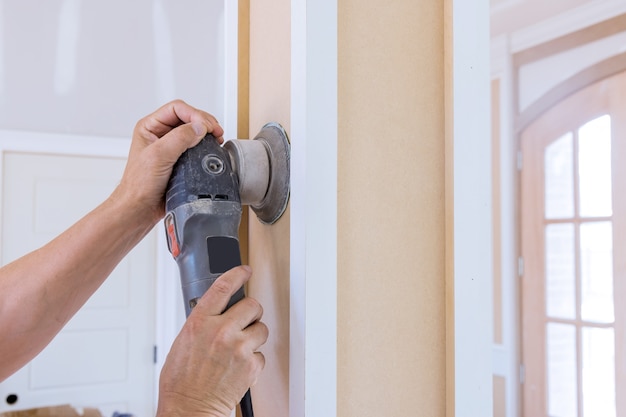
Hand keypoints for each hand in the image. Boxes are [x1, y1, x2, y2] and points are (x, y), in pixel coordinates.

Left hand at [111, 99, 223, 223]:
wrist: (140, 209)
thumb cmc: (139, 185)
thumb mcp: (159, 156)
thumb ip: (179, 138)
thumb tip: (200, 127)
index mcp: (150, 127)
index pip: (177, 108)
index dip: (195, 114)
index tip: (207, 127)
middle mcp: (160, 134)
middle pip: (188, 117)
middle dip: (204, 122)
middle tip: (216, 132)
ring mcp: (170, 147)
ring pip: (193, 131)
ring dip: (207, 133)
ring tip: (216, 139)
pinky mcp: (179, 160)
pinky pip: (195, 146)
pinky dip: (206, 146)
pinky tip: (211, 150)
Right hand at [156, 266, 267, 416]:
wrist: (190, 408)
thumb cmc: (181, 381)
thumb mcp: (183, 342)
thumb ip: (202, 323)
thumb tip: (218, 314)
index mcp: (200, 322)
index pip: (223, 287)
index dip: (237, 274)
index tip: (245, 270)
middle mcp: (221, 331)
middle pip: (252, 305)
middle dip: (251, 312)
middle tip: (245, 320)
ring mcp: (238, 347)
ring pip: (262, 328)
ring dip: (254, 336)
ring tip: (239, 348)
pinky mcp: (251, 364)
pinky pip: (261, 353)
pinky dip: (253, 360)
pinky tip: (238, 366)